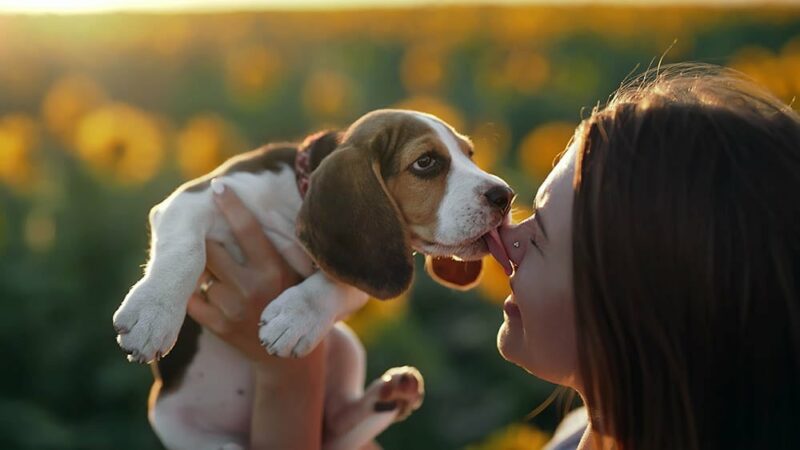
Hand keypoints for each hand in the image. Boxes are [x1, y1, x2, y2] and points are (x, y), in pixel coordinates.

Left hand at [186, 179, 302, 364]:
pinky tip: (212, 291)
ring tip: (222, 273)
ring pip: (202, 273)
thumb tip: (244, 212)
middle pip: (213, 248)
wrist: (287, 356)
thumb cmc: (290, 300)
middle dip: (209, 239)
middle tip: (207, 230)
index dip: (232, 206)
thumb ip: (275, 247)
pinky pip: (193, 297)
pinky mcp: (218, 326)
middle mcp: (253, 288)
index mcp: (274, 270)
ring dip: (206, 268)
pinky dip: (195, 291)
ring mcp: (233, 308)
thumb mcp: (292, 272)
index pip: (248, 230)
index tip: (218, 186)